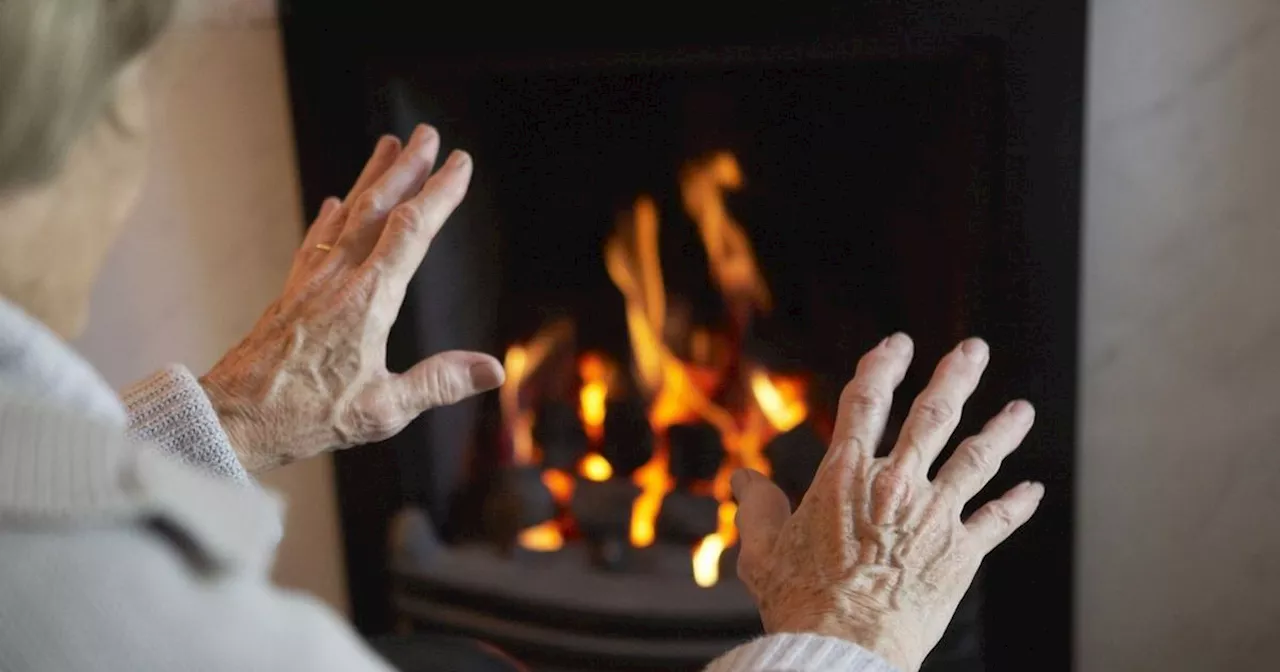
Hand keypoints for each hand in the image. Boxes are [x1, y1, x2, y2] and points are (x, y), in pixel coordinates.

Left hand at [200, 125, 504, 472]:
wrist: (229, 417)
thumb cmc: (306, 417)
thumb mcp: (382, 410)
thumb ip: (439, 383)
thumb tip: (494, 368)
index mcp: (368, 301)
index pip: (411, 232)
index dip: (439, 194)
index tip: (459, 164)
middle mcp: (338, 279)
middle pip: (377, 208)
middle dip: (406, 169)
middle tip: (427, 135)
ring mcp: (311, 282)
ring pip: (345, 216)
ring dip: (370, 178)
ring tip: (388, 146)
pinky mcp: (291, 294)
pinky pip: (316, 242)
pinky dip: (331, 217)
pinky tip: (332, 204)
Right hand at [731, 334, 1041, 670]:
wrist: (845, 646)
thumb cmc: (801, 602)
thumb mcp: (764, 550)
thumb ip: (757, 508)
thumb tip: (744, 479)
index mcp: (846, 476)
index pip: (866, 401)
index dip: (882, 366)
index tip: (896, 345)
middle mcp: (896, 485)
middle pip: (933, 415)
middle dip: (956, 376)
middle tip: (974, 351)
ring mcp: (934, 516)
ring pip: (977, 458)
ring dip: (1002, 429)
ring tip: (1021, 409)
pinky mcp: (961, 553)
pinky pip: (997, 520)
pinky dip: (1017, 504)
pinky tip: (1033, 489)